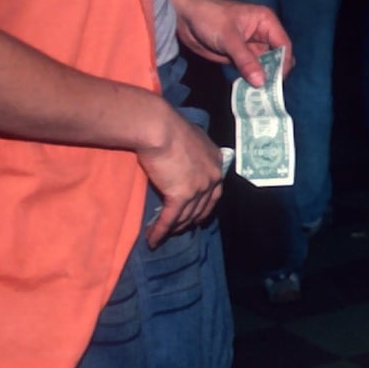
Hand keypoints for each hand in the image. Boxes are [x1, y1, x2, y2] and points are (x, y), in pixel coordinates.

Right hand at [137, 101, 226, 246]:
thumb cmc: (169, 127)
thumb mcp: (190, 137)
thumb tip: (185, 156)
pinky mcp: (181, 195)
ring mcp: (199, 188)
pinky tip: (153, 240)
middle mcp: (213, 177)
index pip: (214, 192)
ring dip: (173, 228)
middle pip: (202, 207)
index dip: (205, 207)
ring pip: (186, 216)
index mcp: (216, 162)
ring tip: (161, 235)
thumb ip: (193, 151)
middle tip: (179, 228)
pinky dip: (160, 231)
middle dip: (190, 220)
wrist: (159, 127)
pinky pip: (169, 218)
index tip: (197, 217)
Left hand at [169, 0, 293, 83]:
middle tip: (270, 91)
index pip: (283, 45)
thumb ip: (246, 60)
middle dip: (274, 73)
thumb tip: (261, 82)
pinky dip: (251, 79)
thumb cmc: (209, 17)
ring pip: (264, 66)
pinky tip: (250, 90)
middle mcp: (263, 35)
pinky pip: (251, 70)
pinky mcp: (240, 56)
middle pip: (277, 57)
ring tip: (261, 94)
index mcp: (266, 23)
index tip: (278, 81)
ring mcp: (251, 46)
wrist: (183, 16)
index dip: (284, 63)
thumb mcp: (229, 38)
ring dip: (262, 78)